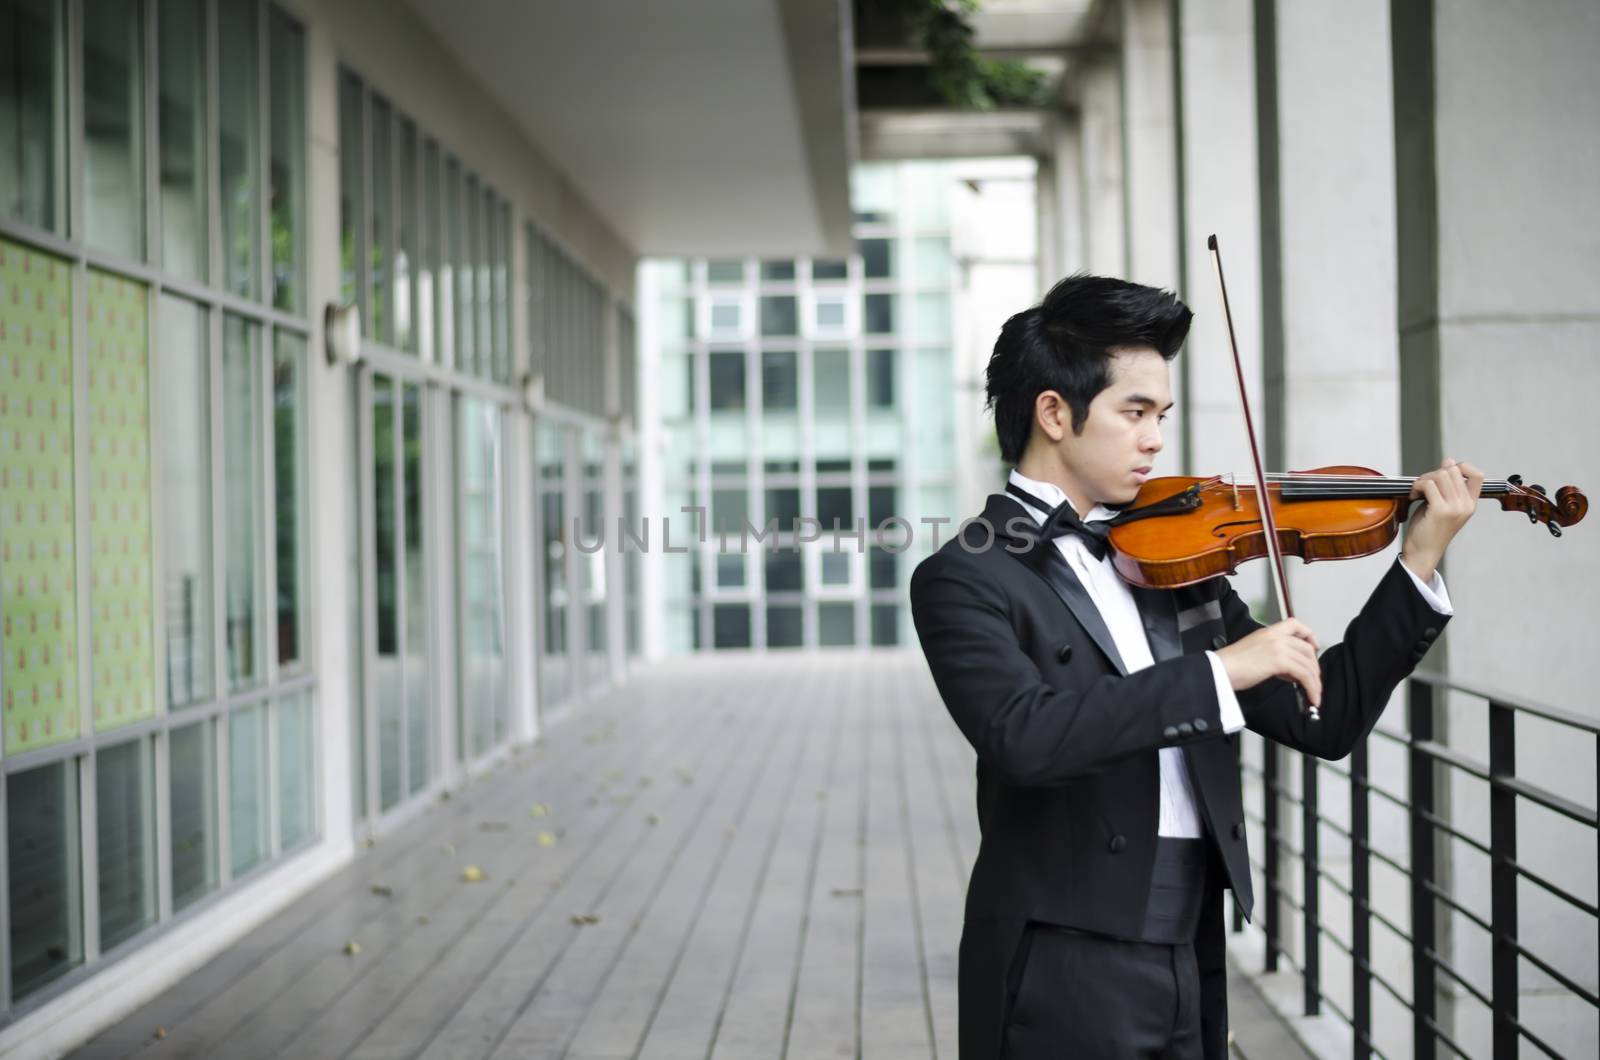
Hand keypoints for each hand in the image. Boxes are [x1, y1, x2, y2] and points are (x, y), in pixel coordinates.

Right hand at [1215, 619, 1322, 708]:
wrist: (1218, 670)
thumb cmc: (1229, 666)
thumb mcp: (1253, 653)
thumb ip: (1272, 655)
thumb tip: (1289, 670)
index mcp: (1267, 632)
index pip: (1295, 625)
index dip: (1309, 635)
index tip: (1314, 647)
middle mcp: (1275, 636)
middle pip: (1307, 648)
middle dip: (1314, 667)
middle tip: (1314, 682)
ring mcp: (1277, 647)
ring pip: (1308, 664)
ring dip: (1315, 682)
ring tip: (1314, 695)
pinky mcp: (1278, 661)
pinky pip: (1304, 675)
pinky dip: (1311, 687)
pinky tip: (1310, 697)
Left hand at [1402, 458, 1483, 580]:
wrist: (1423, 552)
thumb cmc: (1430, 529)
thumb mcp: (1443, 505)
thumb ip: (1447, 486)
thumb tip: (1448, 461)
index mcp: (1470, 503)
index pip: (1477, 474)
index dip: (1461, 466)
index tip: (1443, 472)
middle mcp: (1466, 505)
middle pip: (1453, 471)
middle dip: (1433, 472)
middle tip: (1422, 485)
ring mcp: (1455, 508)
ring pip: (1440, 475)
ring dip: (1423, 479)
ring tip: (1417, 490)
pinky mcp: (1441, 511)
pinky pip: (1429, 485)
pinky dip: (1418, 486)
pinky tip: (1413, 495)